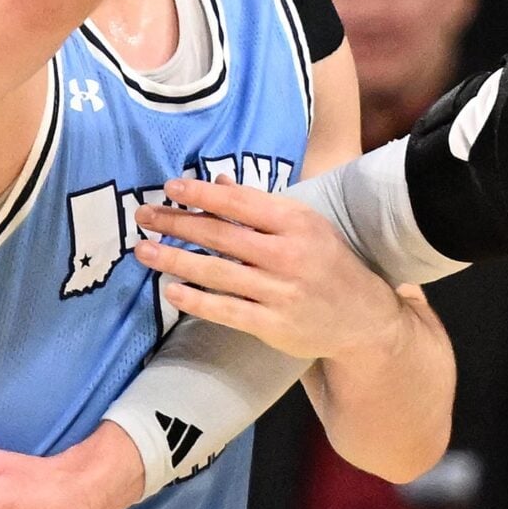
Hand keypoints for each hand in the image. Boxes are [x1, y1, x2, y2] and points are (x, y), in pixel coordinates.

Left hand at [139, 177, 405, 357]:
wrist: (364, 318)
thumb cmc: (329, 264)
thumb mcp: (305, 227)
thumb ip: (260, 207)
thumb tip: (217, 184)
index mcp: (298, 223)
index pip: (240, 203)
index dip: (202, 194)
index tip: (170, 187)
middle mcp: (289, 254)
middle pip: (222, 235)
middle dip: (178, 223)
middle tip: (144, 216)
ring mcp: (281, 291)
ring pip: (217, 272)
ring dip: (176, 260)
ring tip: (144, 251)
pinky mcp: (273, 324)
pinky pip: (226, 309)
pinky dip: (196, 300)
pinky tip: (171, 291)